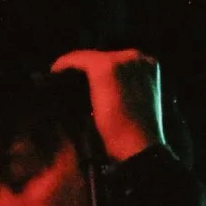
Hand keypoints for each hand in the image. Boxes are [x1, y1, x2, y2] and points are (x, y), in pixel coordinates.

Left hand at [49, 46, 164, 165]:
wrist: (139, 148)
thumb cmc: (136, 135)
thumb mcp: (135, 104)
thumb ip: (122, 88)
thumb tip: (92, 83)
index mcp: (150, 65)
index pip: (116, 60)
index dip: (96, 72)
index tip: (80, 83)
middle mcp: (137, 57)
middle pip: (101, 57)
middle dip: (84, 70)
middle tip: (66, 83)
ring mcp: (121, 60)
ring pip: (87, 57)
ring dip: (73, 68)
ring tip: (59, 81)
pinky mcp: (104, 66)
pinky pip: (75, 59)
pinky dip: (63, 66)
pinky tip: (54, 75)